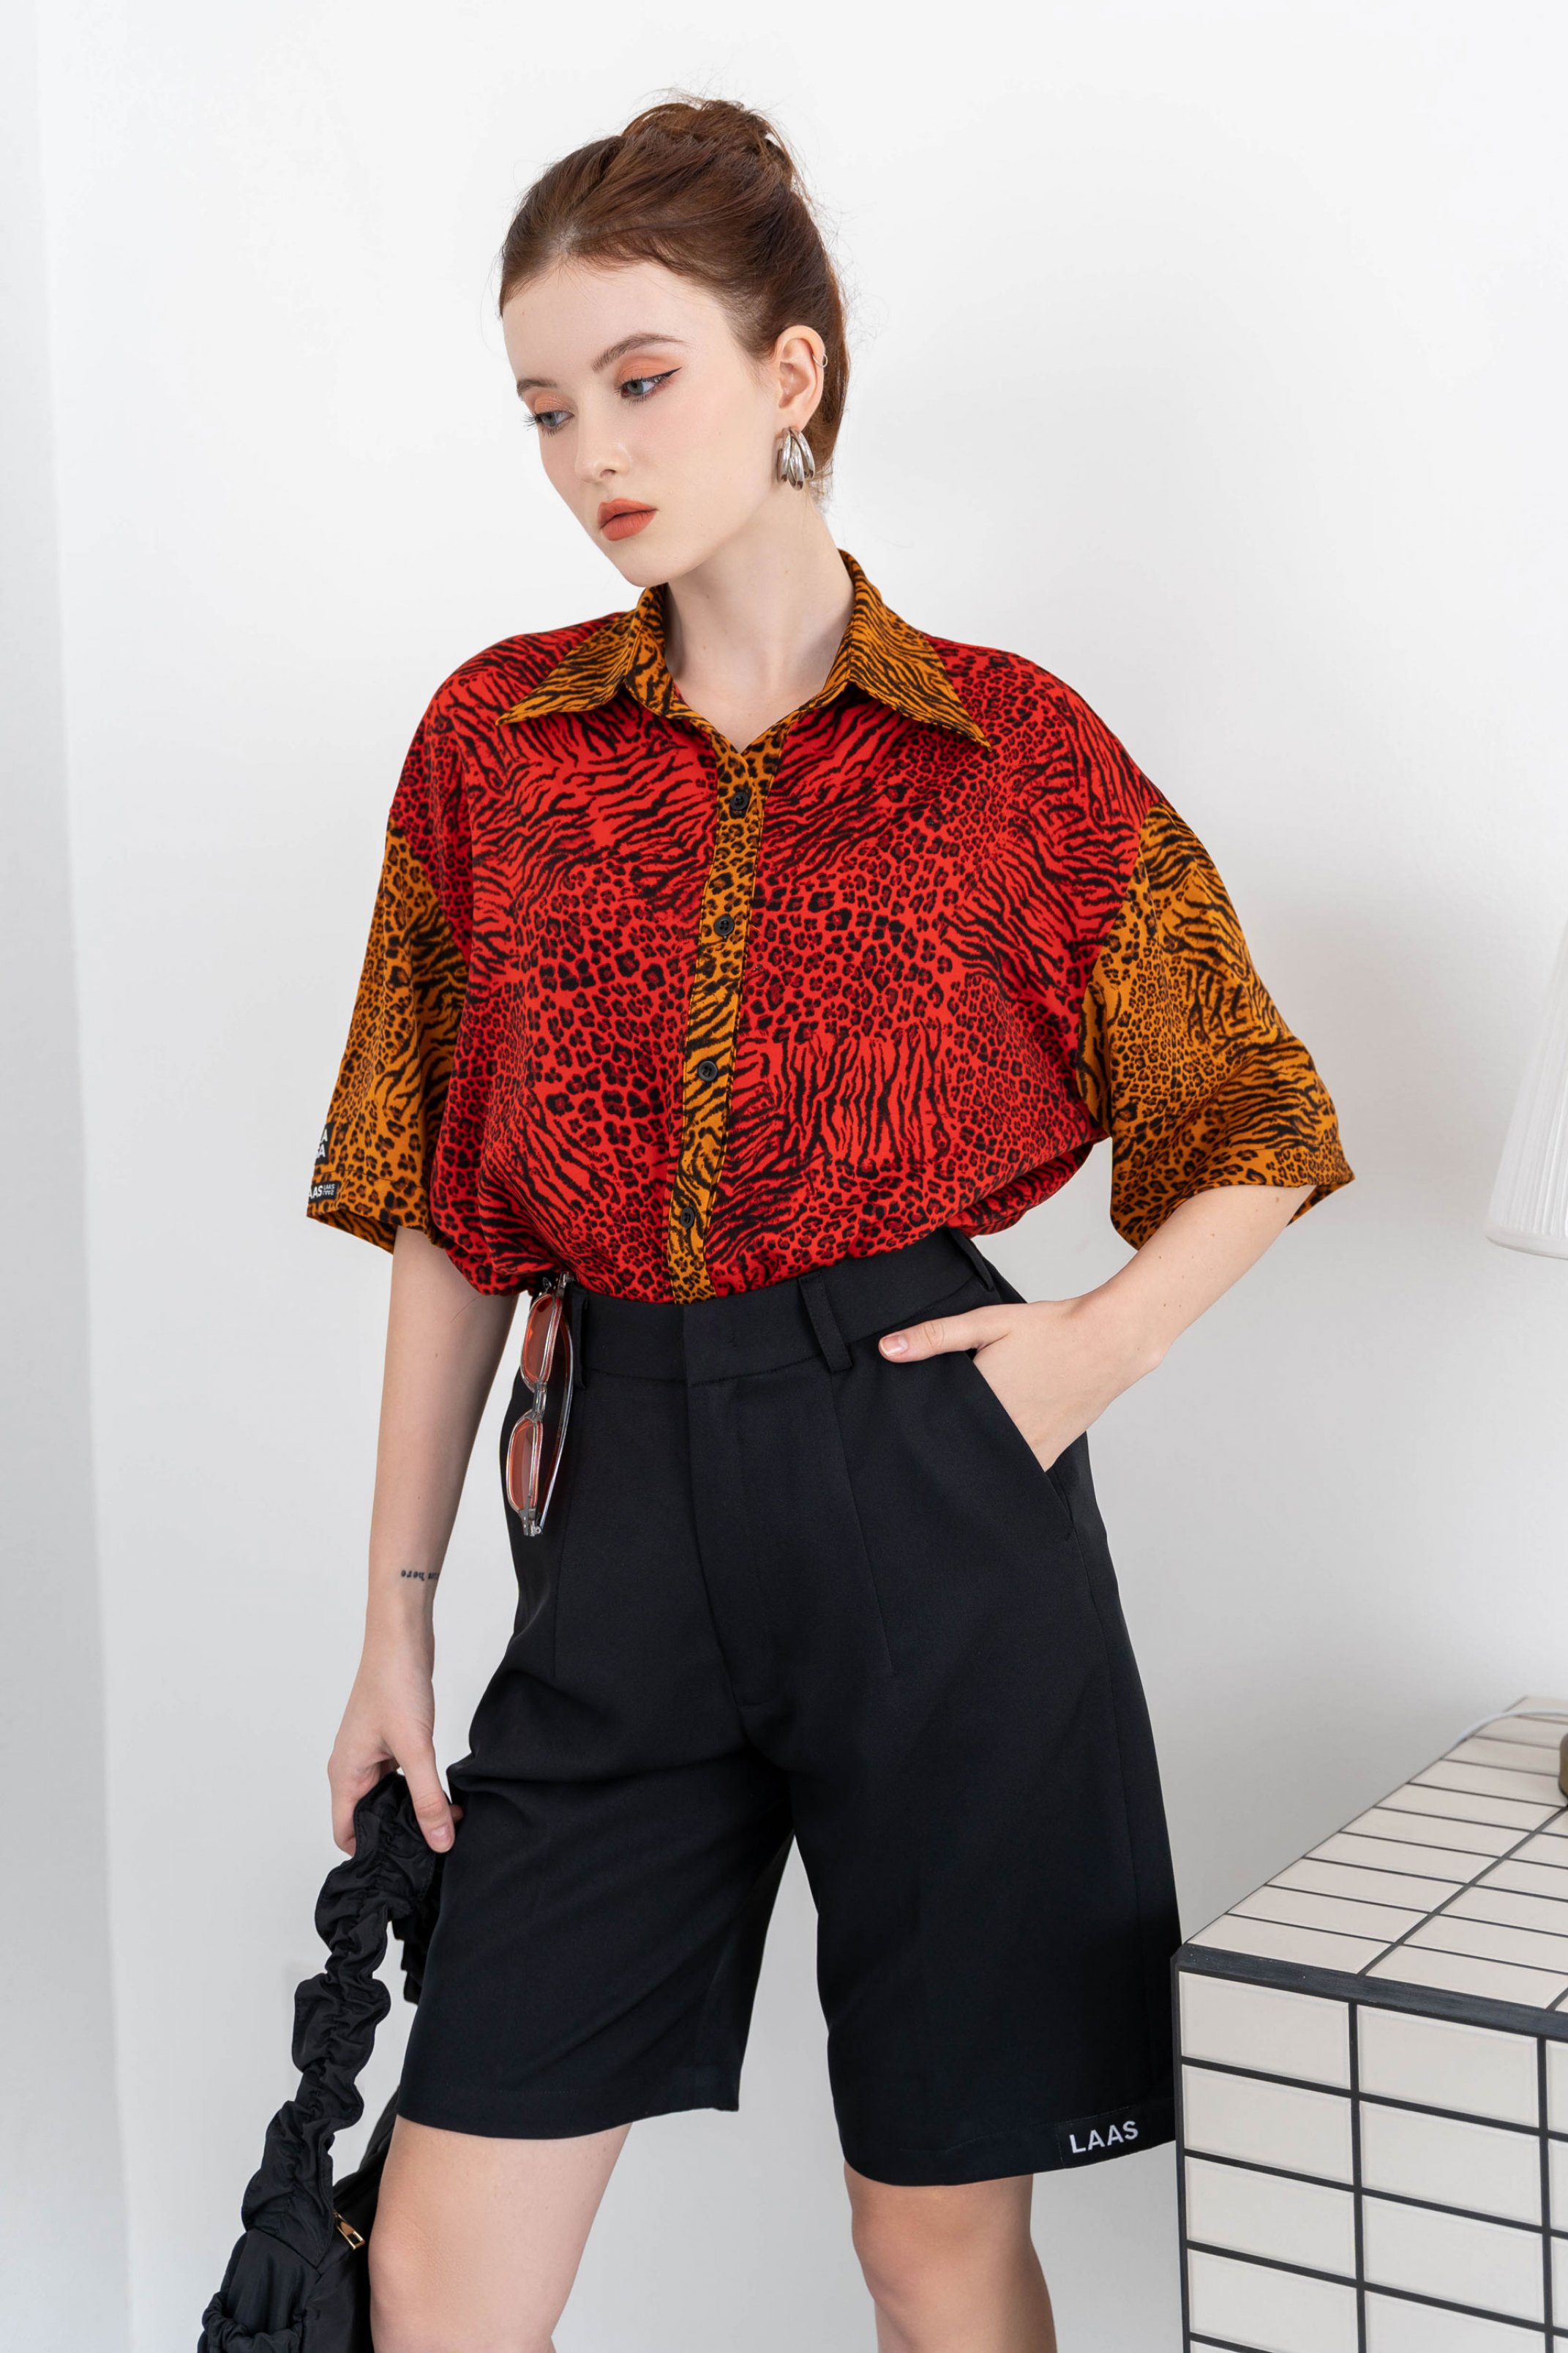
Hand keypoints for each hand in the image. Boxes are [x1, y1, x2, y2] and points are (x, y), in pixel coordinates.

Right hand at [328, 1634, 462, 1855]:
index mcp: (344, 1773)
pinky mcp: (389, 1741)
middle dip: (398, 1835)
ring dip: (413, 1810)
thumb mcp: (415, 1748)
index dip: (369, 1855)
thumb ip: (428, 1798)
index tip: (402, 1867)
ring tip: (446, 1824)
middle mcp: (351, 1767)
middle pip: (367, 1819)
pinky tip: (444, 1795)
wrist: (402, 1637)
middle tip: (433, 1848)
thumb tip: (440, 1842)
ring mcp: (370, 1753)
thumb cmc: (395, 1683)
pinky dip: (419, 1789)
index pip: (344, 1834)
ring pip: (387, 1798)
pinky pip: (400, 1778)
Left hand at [877, 1290, 1161, 1471]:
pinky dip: (995, 1467)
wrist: (1109, 1342)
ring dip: (966, 1460)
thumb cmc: (1049, 1329)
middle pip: (955, 1451)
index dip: (911, 1430)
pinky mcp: (1046, 1455)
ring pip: (982, 1468)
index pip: (931, 1429)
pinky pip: (1011, 1472)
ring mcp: (1028, 1448)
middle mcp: (1004, 1432)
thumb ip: (935, 1337)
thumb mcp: (987, 1322)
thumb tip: (886, 1349)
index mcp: (982, 1401)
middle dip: (936, 1447)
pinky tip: (983, 1456)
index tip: (895, 1430)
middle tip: (914, 1443)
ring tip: (948, 1450)